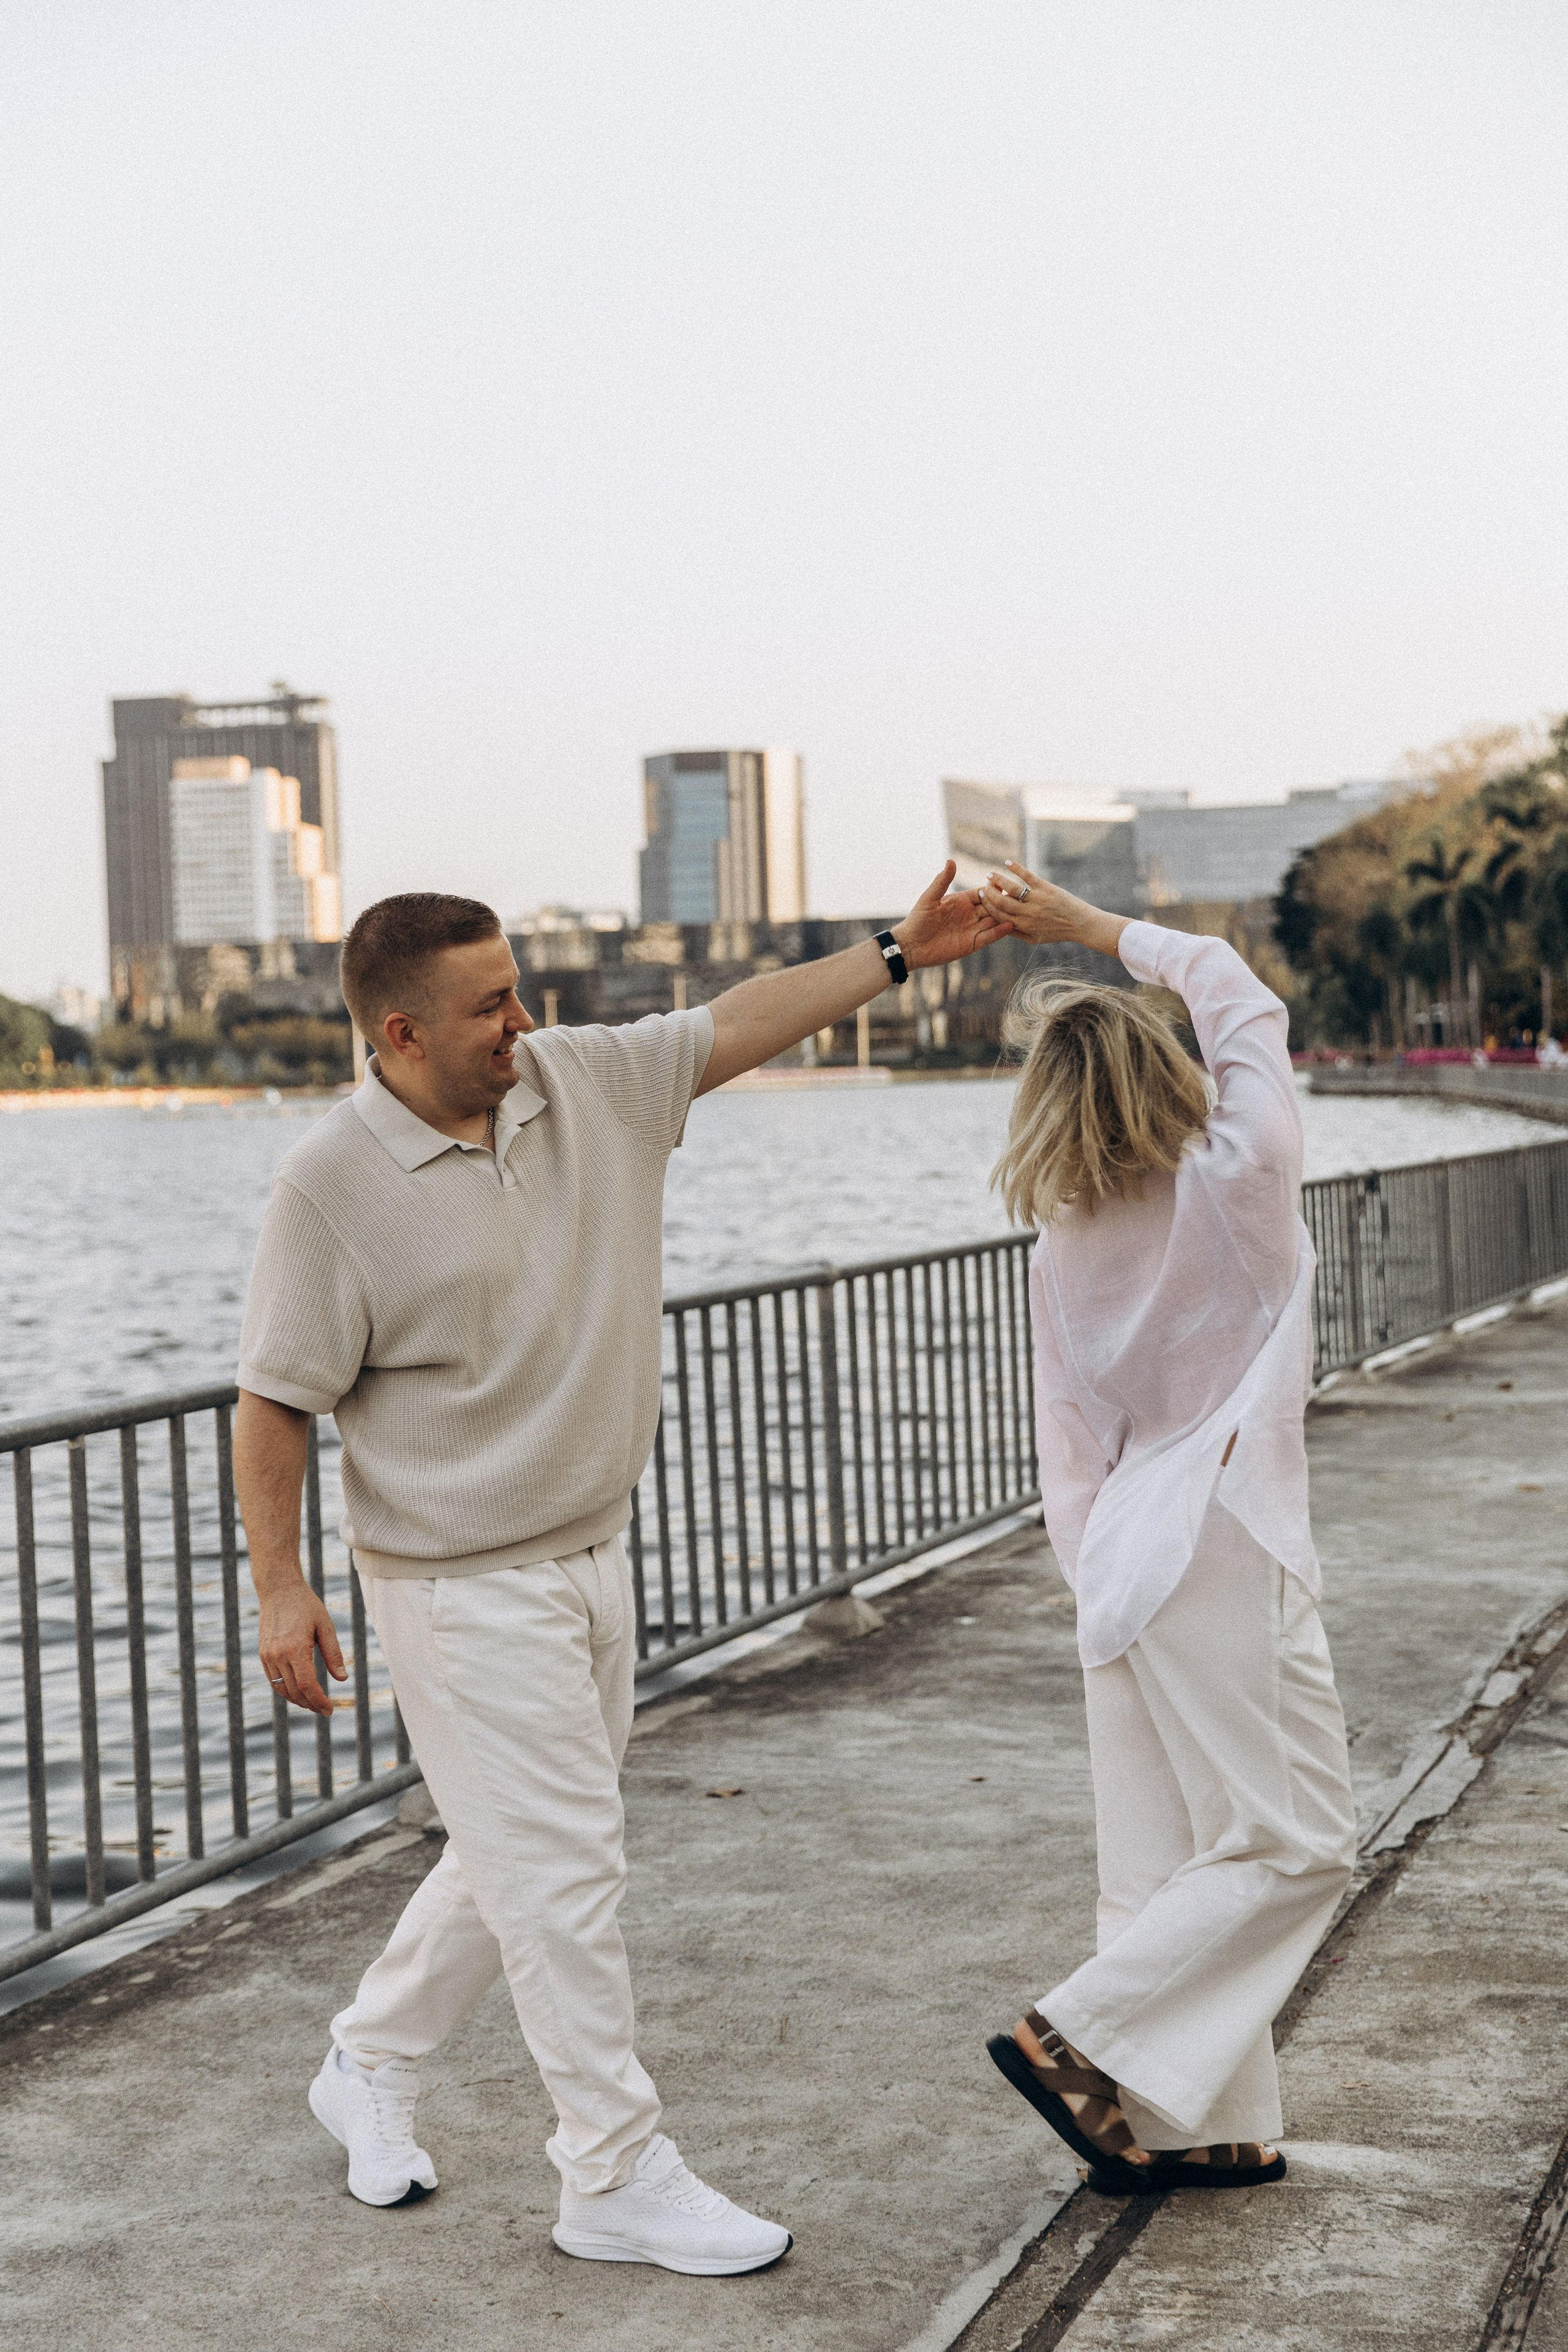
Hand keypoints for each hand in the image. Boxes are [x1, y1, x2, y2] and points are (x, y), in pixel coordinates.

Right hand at [259, 1576, 346, 1716]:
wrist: (279, 1590)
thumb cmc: (306, 1606)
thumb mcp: (325, 1626)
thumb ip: (334, 1654)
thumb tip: (343, 1679)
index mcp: (295, 1648)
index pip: (307, 1685)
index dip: (318, 1701)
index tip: (329, 1710)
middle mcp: (278, 1655)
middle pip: (294, 1691)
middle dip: (310, 1704)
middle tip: (324, 1709)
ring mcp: (267, 1656)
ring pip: (281, 1689)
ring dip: (297, 1700)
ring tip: (313, 1703)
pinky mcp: (263, 1654)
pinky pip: (273, 1680)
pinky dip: (285, 1690)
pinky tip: (299, 1691)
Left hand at [894, 860, 1014, 970]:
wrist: (911, 946)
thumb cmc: (917, 920)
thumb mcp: (929, 899)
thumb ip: (942, 881)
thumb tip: (951, 861)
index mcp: (960, 901)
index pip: (982, 893)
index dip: (992, 889)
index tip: (1004, 883)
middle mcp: (969, 914)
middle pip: (991, 906)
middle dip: (1003, 901)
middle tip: (1018, 896)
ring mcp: (972, 929)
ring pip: (993, 920)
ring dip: (1005, 915)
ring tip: (1020, 910)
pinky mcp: (972, 943)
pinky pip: (989, 936)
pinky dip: (1000, 931)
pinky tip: (1011, 925)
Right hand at [979, 863, 1126, 958]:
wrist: (1079, 923)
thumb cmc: (1055, 931)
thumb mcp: (1033, 938)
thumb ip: (1015, 932)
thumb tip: (998, 922)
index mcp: (1023, 925)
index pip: (998, 914)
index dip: (987, 904)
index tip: (981, 896)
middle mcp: (1028, 913)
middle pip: (1001, 901)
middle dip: (988, 892)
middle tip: (983, 885)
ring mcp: (1037, 899)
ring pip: (1011, 888)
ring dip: (998, 879)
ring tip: (990, 874)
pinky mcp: (1045, 888)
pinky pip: (1027, 876)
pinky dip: (1016, 868)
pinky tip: (1007, 862)